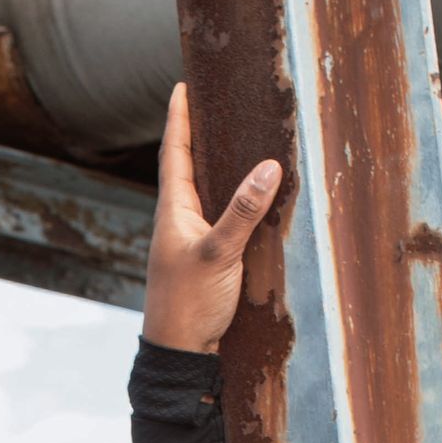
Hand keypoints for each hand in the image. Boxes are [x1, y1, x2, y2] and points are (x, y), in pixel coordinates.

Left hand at [142, 82, 282, 356]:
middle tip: (215, 102)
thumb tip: (268, 166)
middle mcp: (179, 220)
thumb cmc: (188, 305)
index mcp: (173, 211)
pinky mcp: (207, 260)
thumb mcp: (218, 254)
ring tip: (237, 139)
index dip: (179, 118)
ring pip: (206, 193)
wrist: (179, 356)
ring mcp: (191, 241)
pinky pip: (220, 217)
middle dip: (200, 134)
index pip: (174, 152)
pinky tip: (251, 198)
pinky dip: (233, 200)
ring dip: (218, 167)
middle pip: (189, 167)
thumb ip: (242, 212)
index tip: (183, 85)